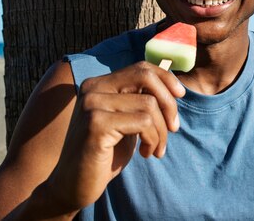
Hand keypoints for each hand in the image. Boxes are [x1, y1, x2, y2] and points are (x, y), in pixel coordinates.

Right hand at [44, 61, 185, 211]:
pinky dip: (153, 140)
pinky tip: (146, 154)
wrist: (73, 186)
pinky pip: (143, 122)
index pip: (141, 67)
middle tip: (174, 128)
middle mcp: (93, 88)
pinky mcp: (96, 124)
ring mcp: (93, 105)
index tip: (181, 95)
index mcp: (99, 84)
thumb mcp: (126, 122)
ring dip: (161, 131)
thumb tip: (173, 87)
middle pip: (146, 78)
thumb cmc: (105, 155)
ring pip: (149, 105)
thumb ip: (140, 101)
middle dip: (168, 103)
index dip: (166, 78)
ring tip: (156, 149)